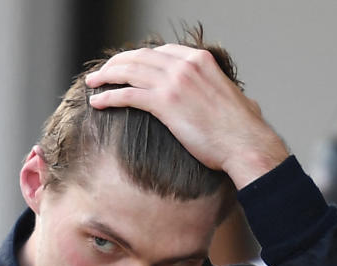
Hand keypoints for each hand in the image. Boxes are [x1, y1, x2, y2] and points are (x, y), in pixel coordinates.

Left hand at [85, 44, 288, 188]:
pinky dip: (108, 96)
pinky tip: (97, 102)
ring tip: (92, 83)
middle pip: (140, 57)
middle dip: (116, 63)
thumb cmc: (240, 129)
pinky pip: (127, 95)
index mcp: (200, 60)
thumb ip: (218, 91)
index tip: (125, 66)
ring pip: (129, 72)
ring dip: (106, 76)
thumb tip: (231, 102)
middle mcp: (185, 65)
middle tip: (101, 73)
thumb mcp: (230, 97)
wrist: (244, 142)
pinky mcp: (165, 103)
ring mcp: (174, 82)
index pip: (160, 51)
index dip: (138, 57)